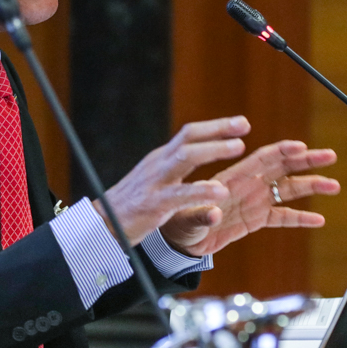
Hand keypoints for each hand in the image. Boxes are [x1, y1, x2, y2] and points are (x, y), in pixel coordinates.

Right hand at [99, 117, 248, 244]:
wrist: (101, 224)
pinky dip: (202, 191)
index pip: (189, 135)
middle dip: (218, 129)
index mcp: (161, 159)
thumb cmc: (132, 204)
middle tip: (244, 125)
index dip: (215, 127)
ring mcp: (155, 182)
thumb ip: (176, 167)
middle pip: (189, 138)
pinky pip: (180, 194)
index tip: (241, 123)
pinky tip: (220, 193)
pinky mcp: (153, 204)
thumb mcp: (155, 179)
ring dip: (213, 150)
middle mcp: (158, 164)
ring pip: (185, 157)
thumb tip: (199, 154)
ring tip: (239, 147)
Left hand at [159, 140, 337, 257]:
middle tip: (330, 155)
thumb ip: (202, 214)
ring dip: (311, 186)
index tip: (301, 146)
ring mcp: (254, 201)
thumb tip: (214, 212)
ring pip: (288, 189)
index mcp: (232, 179)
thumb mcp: (187, 219)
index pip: (261, 159)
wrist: (178, 240)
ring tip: (334, 185)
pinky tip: (319, 219)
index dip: (281, 151)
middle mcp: (248, 186)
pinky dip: (300, 217)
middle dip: (306, 161)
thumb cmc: (179, 223)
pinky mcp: (255, 220)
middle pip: (282, 167)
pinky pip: (281, 217)